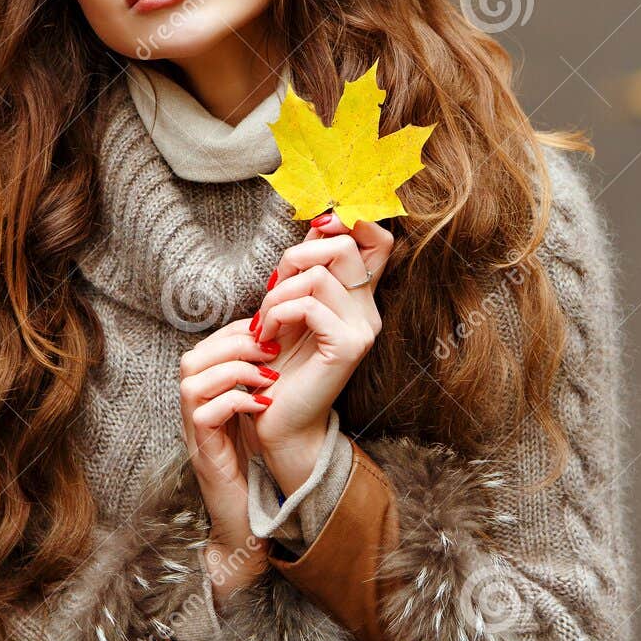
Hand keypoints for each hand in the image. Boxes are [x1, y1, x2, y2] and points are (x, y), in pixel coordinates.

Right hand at [178, 316, 282, 607]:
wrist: (248, 520)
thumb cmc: (257, 468)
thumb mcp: (260, 417)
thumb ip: (261, 384)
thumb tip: (282, 345)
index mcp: (207, 397)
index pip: (208, 347)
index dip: (236, 333)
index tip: (271, 332)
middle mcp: (194, 412)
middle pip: (193, 358)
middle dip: (234, 344)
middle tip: (272, 348)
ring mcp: (193, 432)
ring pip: (192, 382)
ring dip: (235, 370)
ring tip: (270, 376)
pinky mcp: (202, 453)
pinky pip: (204, 415)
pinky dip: (235, 401)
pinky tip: (264, 405)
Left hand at [246, 212, 394, 492]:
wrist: (280, 419)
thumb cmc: (279, 362)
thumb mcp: (291, 305)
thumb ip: (306, 268)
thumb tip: (317, 222)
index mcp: (358, 295)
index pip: (377, 239)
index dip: (349, 221)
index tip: (315, 228)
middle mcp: (368, 309)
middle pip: (344, 246)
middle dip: (297, 255)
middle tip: (273, 286)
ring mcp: (362, 328)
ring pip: (319, 276)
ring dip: (278, 293)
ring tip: (263, 321)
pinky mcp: (348, 347)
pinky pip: (310, 306)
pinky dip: (278, 313)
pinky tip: (266, 335)